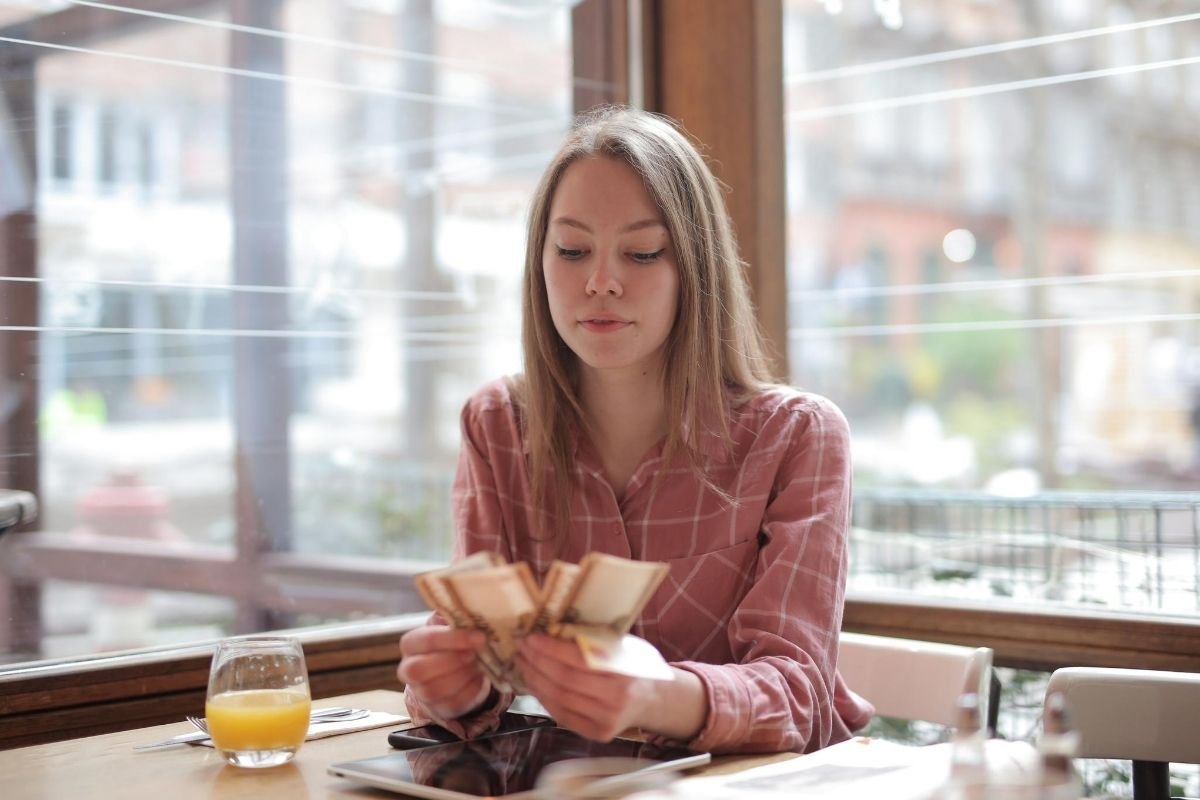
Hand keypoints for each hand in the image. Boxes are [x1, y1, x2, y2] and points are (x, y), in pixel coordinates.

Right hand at [398, 625, 490, 719]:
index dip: (452, 638)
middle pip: (421, 669)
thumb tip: (467, 605)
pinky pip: (453, 703)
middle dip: (453, 660)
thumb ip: (454, 616)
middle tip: (475, 653)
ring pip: (435, 690)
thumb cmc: (451, 642)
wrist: (452, 669)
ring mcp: (421, 692)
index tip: (479, 636)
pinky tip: (480, 678)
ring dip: (462, 676)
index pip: (426, 640)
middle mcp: (409, 670)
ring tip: (479, 664)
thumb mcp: (449, 624)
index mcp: (411, 644)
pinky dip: (470, 691)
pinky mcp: (439, 708)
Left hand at [516, 633, 653, 741]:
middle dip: (537, 662)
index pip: (579, 660)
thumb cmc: (635, 665)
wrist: (654, 700)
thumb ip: (595, 640)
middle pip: (564, 680)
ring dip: (535, 680)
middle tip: (522, 648)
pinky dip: (544, 698)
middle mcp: (616, 699)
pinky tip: (535, 683)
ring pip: (559, 699)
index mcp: (624, 671)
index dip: (551, 649)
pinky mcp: (597, 733)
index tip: (532, 638)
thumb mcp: (624, 646)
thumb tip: (553, 628)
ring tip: (523, 664)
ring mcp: (606, 720)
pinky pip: (562, 715)